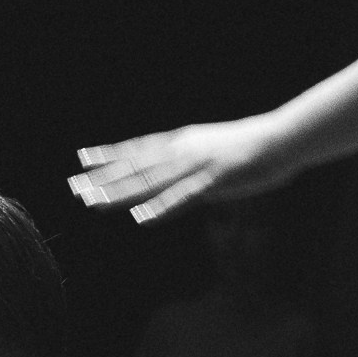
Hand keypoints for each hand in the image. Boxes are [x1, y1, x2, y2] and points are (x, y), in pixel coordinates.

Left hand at [69, 116, 292, 224]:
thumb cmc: (251, 147)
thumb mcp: (212, 149)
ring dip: (120, 194)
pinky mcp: (214, 181)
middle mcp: (182, 151)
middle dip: (103, 179)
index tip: (81, 159)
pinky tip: (139, 218)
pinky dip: (160, 208)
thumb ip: (191, 160)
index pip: (138, 149)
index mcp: (182, 143)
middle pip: (136, 168)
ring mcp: (196, 166)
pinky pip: (182, 198)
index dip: (109, 155)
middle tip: (73, 188)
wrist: (284, 137)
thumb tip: (176, 169)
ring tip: (93, 202)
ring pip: (150, 182)